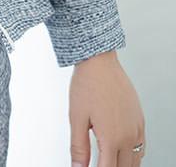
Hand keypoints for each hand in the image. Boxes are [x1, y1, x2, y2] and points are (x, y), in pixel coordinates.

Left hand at [69, 50, 145, 166]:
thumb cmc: (87, 84)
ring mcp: (137, 127)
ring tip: (107, 160)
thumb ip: (79, 147)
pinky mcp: (140, 119)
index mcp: (112, 138)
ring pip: (136, 160)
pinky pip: (142, 146)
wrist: (99, 61)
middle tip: (97, 163)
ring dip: (123, 164)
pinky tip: (121, 149)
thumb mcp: (76, 118)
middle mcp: (129, 135)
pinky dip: (133, 154)